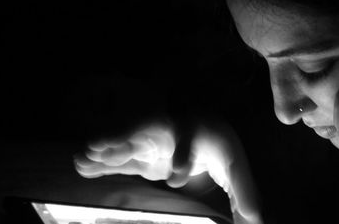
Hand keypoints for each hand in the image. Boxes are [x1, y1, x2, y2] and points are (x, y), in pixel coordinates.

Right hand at [74, 118, 262, 223]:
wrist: (206, 125)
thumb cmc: (219, 145)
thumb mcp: (234, 166)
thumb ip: (244, 192)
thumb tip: (257, 221)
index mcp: (198, 136)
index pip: (190, 143)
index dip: (182, 157)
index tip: (175, 176)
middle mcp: (171, 135)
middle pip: (145, 134)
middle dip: (125, 141)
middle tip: (100, 148)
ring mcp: (154, 143)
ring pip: (127, 144)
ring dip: (105, 151)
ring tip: (81, 159)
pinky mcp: (144, 155)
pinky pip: (122, 157)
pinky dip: (104, 161)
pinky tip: (85, 166)